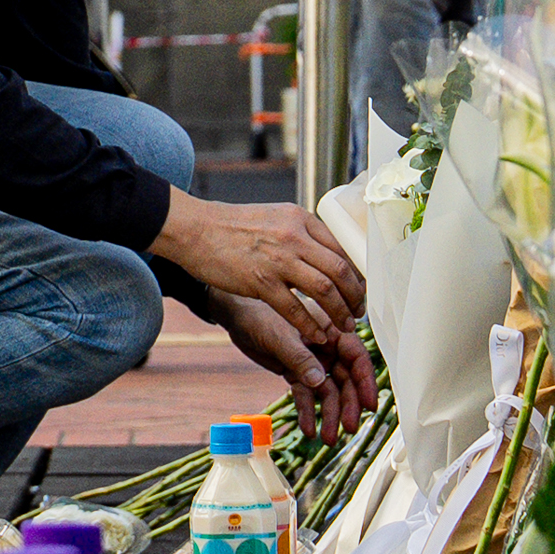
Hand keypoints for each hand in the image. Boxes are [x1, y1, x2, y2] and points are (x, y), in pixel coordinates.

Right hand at [149, 194, 372, 433]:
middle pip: (341, 270)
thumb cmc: (231, 226)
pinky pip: (295, 308)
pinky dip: (311, 325)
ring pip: (325, 290)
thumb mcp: (273, 218)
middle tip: (358, 311)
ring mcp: (278, 259)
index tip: (360, 289)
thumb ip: (299, 234)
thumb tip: (324, 256)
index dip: (357, 273)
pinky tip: (318, 335)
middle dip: (355, 296)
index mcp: (300, 219)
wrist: (195, 229)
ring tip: (345, 325)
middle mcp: (294, 236)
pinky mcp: (260, 281)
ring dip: (340, 312)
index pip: (342, 248)